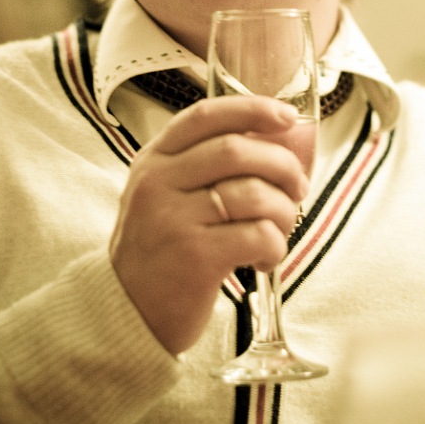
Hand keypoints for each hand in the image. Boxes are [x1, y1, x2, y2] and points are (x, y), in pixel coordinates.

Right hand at [109, 96, 309, 355]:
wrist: (126, 314)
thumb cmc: (161, 249)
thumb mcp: (165, 194)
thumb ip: (203, 164)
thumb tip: (275, 139)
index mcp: (153, 160)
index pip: (205, 116)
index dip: (251, 109)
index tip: (288, 117)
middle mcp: (158, 182)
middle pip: (238, 150)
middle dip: (283, 165)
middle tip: (298, 186)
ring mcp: (174, 219)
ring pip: (255, 193)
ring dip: (284, 211)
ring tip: (279, 229)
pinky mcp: (195, 257)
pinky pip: (258, 235)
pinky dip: (275, 246)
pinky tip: (263, 259)